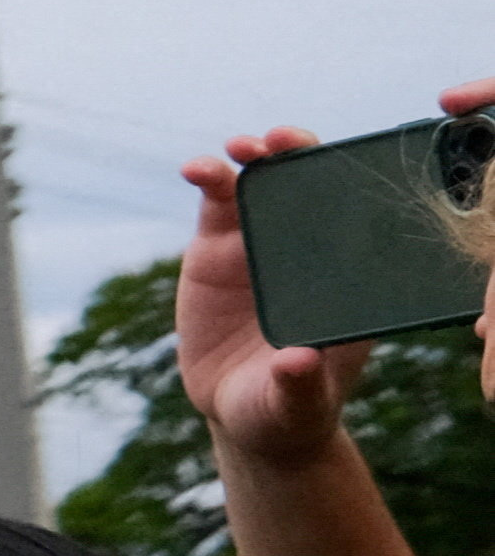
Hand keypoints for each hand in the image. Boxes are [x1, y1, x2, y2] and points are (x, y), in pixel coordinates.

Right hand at [175, 130, 368, 470]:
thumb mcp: (297, 404)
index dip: (351, 184)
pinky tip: (195, 168)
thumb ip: (298, 384)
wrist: (244, 412)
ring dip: (256, 158)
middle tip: (283, 142)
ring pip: (265, 187)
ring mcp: (264, 246)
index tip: (337, 168)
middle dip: (302, 156)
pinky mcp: (218, 250)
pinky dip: (209, 179)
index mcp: (348, 280)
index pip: (360, 220)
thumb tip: (295, 361)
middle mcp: (311, 253)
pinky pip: (217, 205)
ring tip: (240, 149)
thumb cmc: (288, 409)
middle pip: (313, 188)